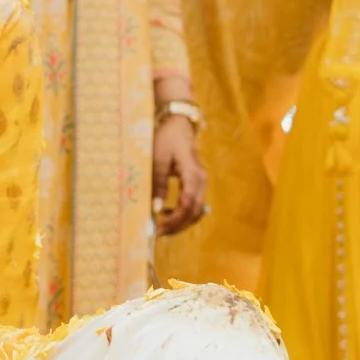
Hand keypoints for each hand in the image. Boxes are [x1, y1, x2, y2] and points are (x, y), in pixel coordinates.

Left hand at [151, 112, 207, 234]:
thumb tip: (157, 209)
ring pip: (196, 210)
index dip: (174, 220)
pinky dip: (183, 214)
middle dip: (177, 225)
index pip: (187, 205)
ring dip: (180, 222)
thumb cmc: (166, 139)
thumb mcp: (158, 159)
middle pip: (194, 212)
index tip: (159, 228)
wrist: (178, 125)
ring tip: (162, 227)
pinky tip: (168, 214)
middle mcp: (201, 181)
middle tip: (158, 233)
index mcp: (193, 174)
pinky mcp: (197, 184)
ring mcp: (201, 183)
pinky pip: (194, 204)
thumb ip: (158, 184)